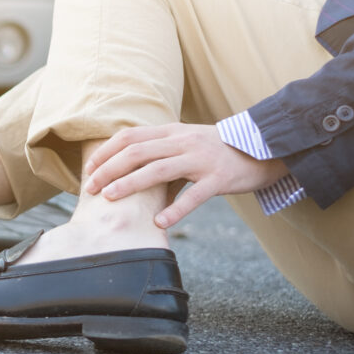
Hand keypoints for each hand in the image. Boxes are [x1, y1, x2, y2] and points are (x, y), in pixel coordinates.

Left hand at [83, 123, 287, 227]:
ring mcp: (201, 159)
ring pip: (159, 170)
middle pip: (137, 152)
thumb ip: (159, 153)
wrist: (263, 148)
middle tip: (91, 188)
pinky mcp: (219, 178)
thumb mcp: (185, 143)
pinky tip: (159, 221)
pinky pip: (195, 195)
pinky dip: (176, 209)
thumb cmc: (217, 150)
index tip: (89, 169)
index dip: (106, 152)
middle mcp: (183, 142)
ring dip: (131, 184)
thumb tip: (128, 174)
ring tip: (111, 198)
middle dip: (109, 169)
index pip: (130, 137)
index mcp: (172, 132)